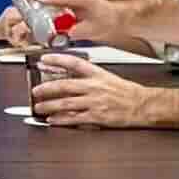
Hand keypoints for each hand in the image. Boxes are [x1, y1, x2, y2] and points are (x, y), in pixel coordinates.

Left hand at [28, 63, 178, 130]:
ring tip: (39, 107)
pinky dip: (61, 120)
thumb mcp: (108, 77)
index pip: (74, 63)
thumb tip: (71, 74)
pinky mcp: (97, 117)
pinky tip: (52, 120)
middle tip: (35, 90)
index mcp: (97, 74)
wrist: (143, 105)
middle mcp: (94, 87)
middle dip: (46, 88)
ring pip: (66, 103)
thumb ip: (89, 76)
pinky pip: (74, 118)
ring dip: (49, 106)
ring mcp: (94, 102)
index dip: (57, 60)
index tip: (44, 59)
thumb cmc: (127, 92)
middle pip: (65, 85)